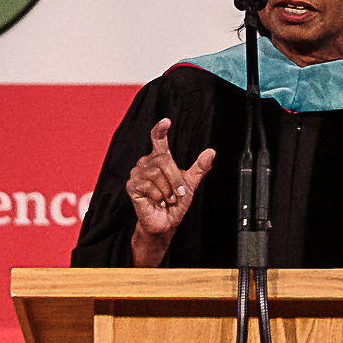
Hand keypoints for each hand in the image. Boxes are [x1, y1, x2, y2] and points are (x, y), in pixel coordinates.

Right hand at [124, 118, 214, 266]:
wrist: (166, 222)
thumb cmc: (176, 202)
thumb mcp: (191, 183)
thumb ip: (200, 167)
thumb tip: (211, 152)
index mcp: (160, 159)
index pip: (158, 139)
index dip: (160, 129)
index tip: (166, 121)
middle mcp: (147, 162)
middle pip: (162, 160)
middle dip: (175, 178)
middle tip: (178, 193)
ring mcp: (137, 173)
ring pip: (156, 174)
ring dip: (167, 190)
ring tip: (167, 198)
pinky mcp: (132, 185)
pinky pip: (148, 186)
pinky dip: (158, 196)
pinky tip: (157, 201)